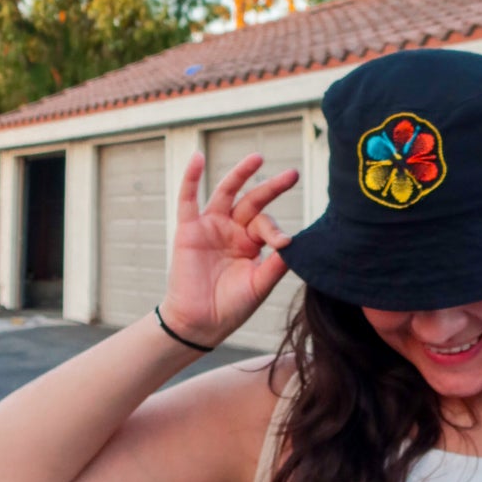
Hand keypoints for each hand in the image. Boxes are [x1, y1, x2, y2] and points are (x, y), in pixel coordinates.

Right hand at [160, 151, 298, 347]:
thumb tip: (294, 242)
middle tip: (292, 175)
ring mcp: (210, 227)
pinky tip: (197, 158)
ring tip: (258, 157)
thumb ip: (276, 264)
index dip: (276, 231)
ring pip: (226, 192)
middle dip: (272, 188)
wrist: (200, 324)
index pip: (267, 224)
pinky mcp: (188, 230)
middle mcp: (232, 230)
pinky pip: (187, 199)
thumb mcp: (259, 285)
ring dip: (241, 173)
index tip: (283, 243)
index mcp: (251, 242)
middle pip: (253, 201)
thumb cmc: (231, 307)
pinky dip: (190, 178)